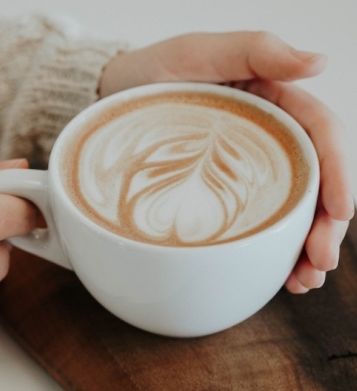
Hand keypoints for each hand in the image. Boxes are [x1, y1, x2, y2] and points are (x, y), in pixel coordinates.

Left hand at [100, 31, 354, 292]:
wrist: (114, 99)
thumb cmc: (153, 72)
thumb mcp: (199, 53)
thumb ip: (256, 50)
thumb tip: (320, 62)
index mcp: (273, 103)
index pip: (321, 136)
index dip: (338, 173)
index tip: (339, 212)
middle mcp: (267, 139)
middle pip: (313, 181)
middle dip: (325, 225)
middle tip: (319, 263)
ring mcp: (245, 169)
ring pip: (290, 208)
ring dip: (303, 247)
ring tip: (303, 281)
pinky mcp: (222, 191)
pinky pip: (254, 220)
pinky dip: (270, 248)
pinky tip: (277, 272)